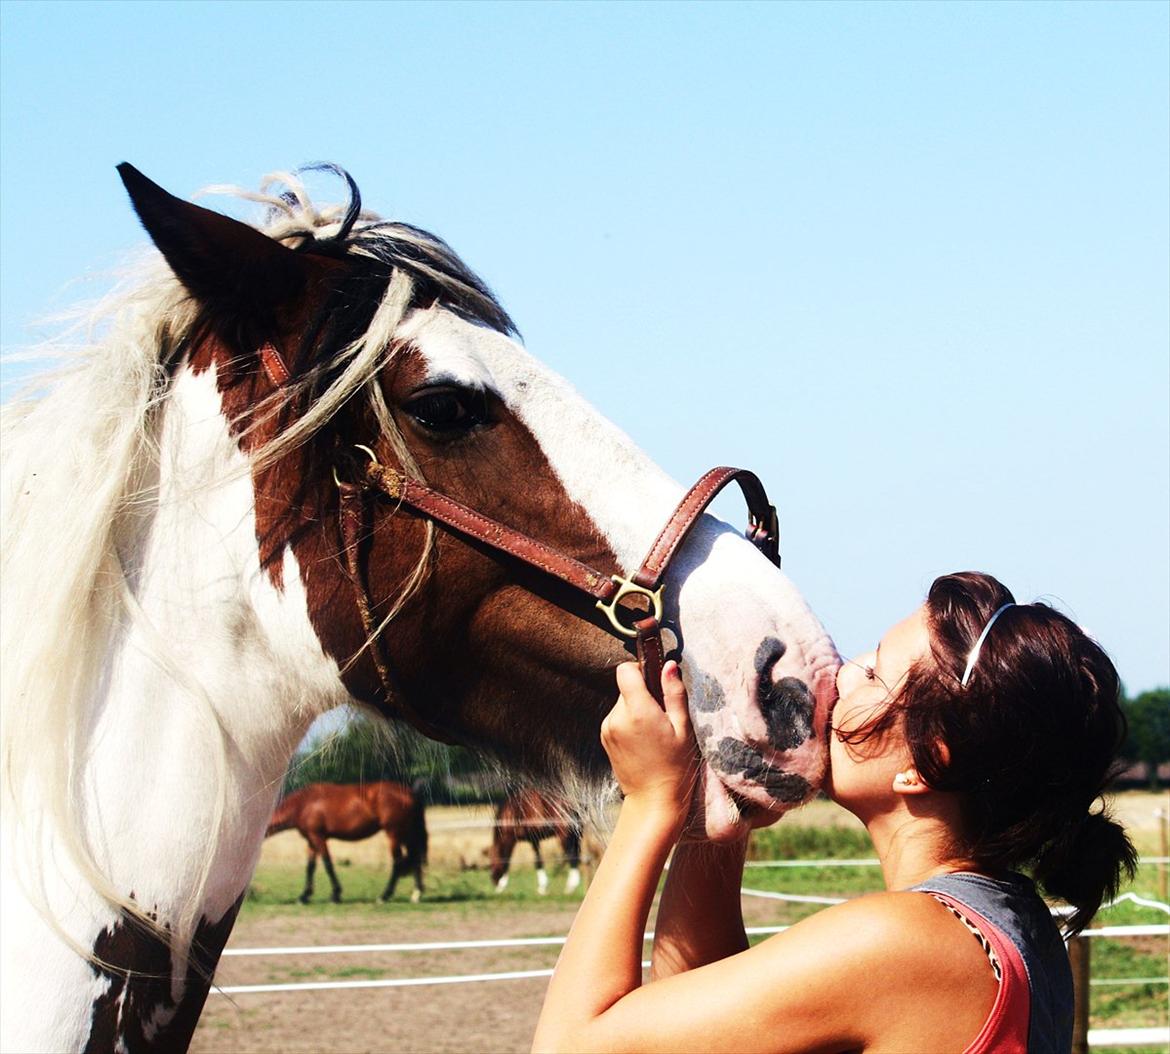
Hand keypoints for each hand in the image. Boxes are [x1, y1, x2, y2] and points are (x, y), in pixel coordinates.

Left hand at [602, 660, 698, 819]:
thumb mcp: (684, 729)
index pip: (625, 671)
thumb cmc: (675, 767)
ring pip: (622, 703)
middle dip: (643, 695)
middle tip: (662, 716)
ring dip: (636, 709)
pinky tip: (643, 741)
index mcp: (637, 711)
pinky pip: (617, 717)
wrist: (653, 800)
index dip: (640, 669)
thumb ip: (674, 693)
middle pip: (626, 688)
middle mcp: (616, 717)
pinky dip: (629, 722)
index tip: (655, 682)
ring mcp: (607, 728)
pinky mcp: (604, 737)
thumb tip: (670, 665)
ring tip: (653, 733)